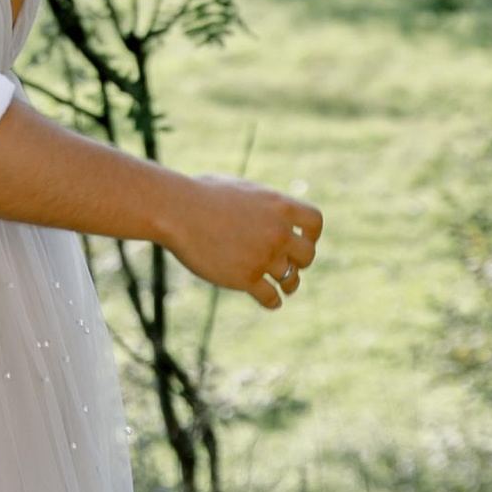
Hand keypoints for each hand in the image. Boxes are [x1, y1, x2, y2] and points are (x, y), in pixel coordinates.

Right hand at [154, 177, 323, 312]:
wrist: (177, 210)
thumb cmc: (199, 194)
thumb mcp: (238, 189)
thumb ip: (258, 202)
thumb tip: (262, 207)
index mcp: (278, 206)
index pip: (314, 222)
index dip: (311, 234)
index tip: (300, 240)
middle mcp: (276, 232)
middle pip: (307, 255)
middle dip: (300, 261)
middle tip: (289, 264)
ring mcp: (262, 256)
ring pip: (291, 279)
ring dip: (289, 284)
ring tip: (284, 287)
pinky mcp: (245, 278)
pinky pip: (270, 297)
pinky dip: (273, 301)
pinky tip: (270, 301)